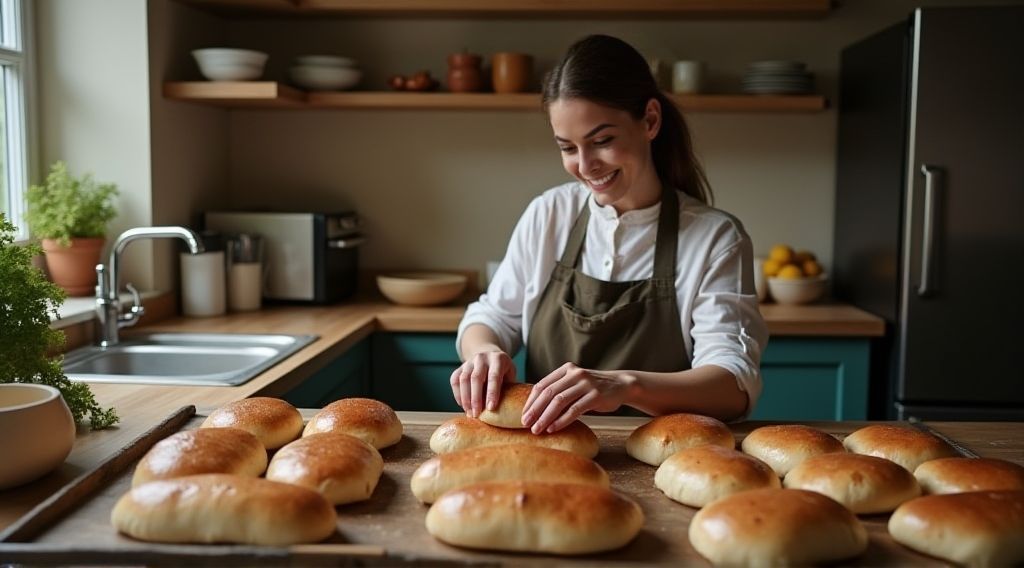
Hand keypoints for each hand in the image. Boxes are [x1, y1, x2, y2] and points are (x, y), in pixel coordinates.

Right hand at [449, 350, 516, 417]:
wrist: (491, 357)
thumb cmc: (504, 372)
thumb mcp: (510, 376)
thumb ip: (507, 388)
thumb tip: (504, 409)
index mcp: (498, 359)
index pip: (494, 376)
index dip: (492, 393)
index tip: (490, 408)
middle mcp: (482, 358)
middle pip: (476, 378)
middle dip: (476, 398)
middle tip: (477, 414)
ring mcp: (469, 361)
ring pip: (463, 379)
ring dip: (465, 398)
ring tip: (469, 412)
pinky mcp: (460, 367)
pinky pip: (454, 380)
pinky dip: (457, 394)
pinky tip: (463, 405)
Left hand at [521, 363, 635, 433]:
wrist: (621, 385)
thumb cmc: (593, 389)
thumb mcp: (575, 383)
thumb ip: (559, 390)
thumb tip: (535, 409)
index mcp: (566, 369)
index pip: (542, 385)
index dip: (531, 401)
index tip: (523, 416)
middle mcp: (575, 374)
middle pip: (548, 393)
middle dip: (535, 410)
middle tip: (525, 424)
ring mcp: (586, 384)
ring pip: (559, 401)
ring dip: (545, 417)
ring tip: (537, 430)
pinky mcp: (596, 395)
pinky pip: (574, 409)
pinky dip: (562, 420)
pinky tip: (553, 429)